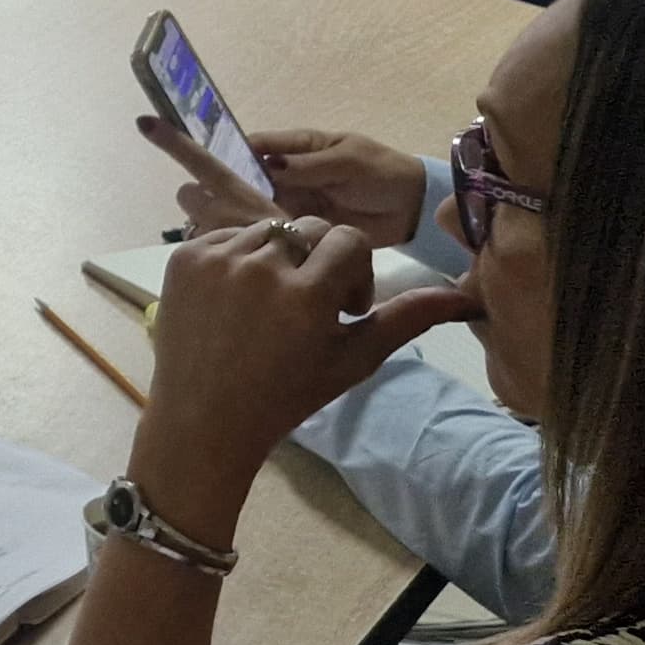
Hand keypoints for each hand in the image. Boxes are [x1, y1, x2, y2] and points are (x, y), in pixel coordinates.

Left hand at [137, 217, 477, 515]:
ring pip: (267, 228)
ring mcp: (216, 258)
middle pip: (310, 228)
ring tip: (272, 304)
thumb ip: (404, 320)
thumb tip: (462, 295)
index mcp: (306, 293)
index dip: (356, 271)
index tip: (344, 308)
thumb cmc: (287, 395)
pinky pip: (225, 236)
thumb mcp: (352, 360)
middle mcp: (260, 265)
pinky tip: (238, 301)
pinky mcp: (182, 257)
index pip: (350, 240)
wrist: (205, 417)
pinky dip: (239, 259)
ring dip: (280, 257)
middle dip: (320, 259)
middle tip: (310, 306)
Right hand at [141, 117, 429, 248]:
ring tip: (192, 220)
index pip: (246, 147)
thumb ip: (310, 165)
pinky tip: (225, 247)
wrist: (415, 210)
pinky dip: (245, 240)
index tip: (185, 156)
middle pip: (234, 179)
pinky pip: (265, 236)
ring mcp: (289, 206)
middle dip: (206, 183)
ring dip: (220, 213)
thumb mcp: (349, 159)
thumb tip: (269, 165)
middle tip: (179, 190)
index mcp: (293, 150)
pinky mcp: (299, 234)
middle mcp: (283, 177)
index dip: (215, 149)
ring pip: (243, 209)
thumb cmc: (382, 174)